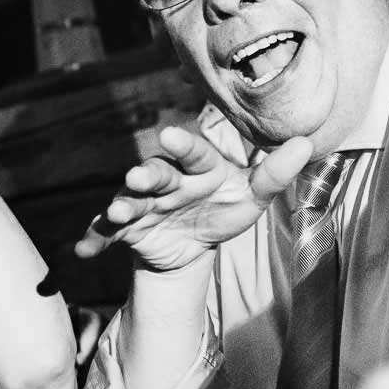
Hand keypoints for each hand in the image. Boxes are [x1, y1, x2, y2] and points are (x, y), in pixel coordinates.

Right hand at [75, 126, 312, 270]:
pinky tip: (83, 250)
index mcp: (199, 167)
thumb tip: (306, 143)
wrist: (194, 244)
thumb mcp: (252, 198)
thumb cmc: (224, 209)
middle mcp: (168, 180)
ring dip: (121, 205)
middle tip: (138, 177)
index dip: (182, 147)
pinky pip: (107, 233)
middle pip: (155, 174)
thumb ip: (275, 174)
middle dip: (146, 176)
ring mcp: (144, 203)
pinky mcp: (127, 228)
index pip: (193, 153)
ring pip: (130, 200)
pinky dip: (94, 240)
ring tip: (117, 212)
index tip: (170, 138)